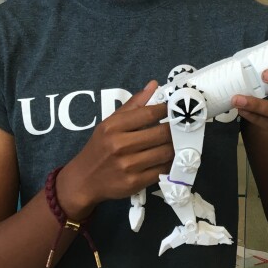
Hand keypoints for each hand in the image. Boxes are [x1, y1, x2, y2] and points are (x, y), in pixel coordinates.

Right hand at [58, 81, 172, 217]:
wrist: (84, 180)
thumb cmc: (99, 147)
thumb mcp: (110, 123)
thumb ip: (133, 104)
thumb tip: (154, 85)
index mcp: (113, 127)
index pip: (148, 113)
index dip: (167, 110)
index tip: (177, 108)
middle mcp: (120, 145)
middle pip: (161, 133)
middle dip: (176, 130)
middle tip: (183, 126)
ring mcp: (127, 166)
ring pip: (165, 152)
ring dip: (176, 147)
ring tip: (179, 141)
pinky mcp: (134, 183)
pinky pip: (161, 170)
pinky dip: (170, 163)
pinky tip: (171, 158)